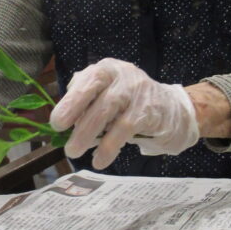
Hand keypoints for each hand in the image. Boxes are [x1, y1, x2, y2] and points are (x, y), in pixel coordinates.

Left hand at [49, 58, 199, 169]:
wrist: (174, 111)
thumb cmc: (130, 104)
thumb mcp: (107, 94)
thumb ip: (86, 100)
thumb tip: (63, 117)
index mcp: (108, 69)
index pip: (88, 79)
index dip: (71, 99)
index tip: (56, 121)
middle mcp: (123, 76)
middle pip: (97, 91)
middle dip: (76, 113)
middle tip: (60, 132)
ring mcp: (138, 92)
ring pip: (109, 111)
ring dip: (88, 133)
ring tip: (74, 151)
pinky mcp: (149, 112)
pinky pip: (125, 129)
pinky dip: (109, 146)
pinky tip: (100, 160)